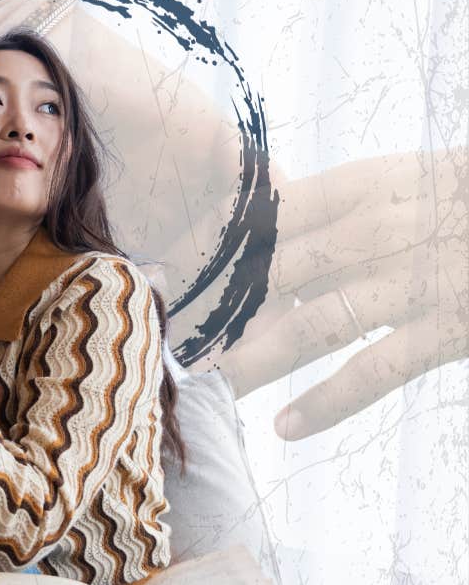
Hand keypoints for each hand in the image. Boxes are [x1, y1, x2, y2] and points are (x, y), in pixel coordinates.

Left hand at [196, 149, 465, 439]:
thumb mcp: (409, 181)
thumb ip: (342, 208)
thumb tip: (270, 227)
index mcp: (364, 186)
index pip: (266, 217)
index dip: (211, 248)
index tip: (167, 271)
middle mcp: (376, 230)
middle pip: (271, 272)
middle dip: (216, 307)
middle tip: (171, 334)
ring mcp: (410, 280)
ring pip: (307, 323)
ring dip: (251, 359)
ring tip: (208, 382)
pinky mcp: (447, 327)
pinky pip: (373, 369)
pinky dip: (327, 402)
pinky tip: (286, 428)